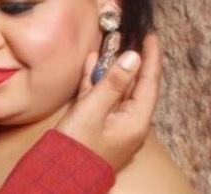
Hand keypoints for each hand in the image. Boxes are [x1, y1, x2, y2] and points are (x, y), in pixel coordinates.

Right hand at [55, 34, 161, 169]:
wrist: (59, 174)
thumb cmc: (76, 146)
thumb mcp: (93, 110)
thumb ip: (113, 82)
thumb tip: (133, 58)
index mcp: (136, 121)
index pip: (149, 82)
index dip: (151, 58)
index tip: (151, 37)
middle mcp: (130, 123)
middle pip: (134, 85)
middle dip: (130, 60)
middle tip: (129, 36)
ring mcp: (115, 125)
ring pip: (117, 90)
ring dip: (111, 68)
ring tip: (109, 44)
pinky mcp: (99, 126)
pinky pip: (103, 99)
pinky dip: (97, 82)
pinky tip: (91, 64)